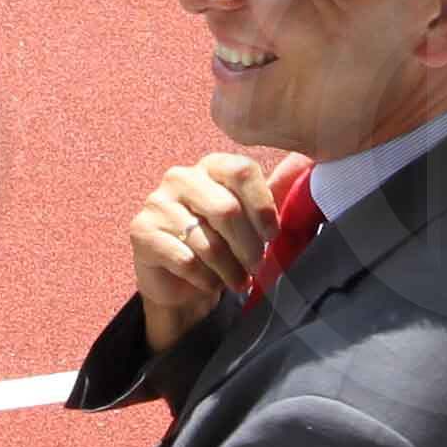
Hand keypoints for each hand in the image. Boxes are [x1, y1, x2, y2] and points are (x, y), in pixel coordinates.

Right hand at [130, 151, 290, 349]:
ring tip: (238, 281)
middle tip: (256, 267)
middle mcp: (181, 177)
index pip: (242, 171)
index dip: (262, 207)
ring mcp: (157, 203)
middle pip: (226, 209)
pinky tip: (210, 284)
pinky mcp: (141, 232)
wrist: (181, 282)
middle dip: (248, 247)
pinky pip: (185, 260)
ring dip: (230, 270)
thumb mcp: (251, 218)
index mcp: (211, 166)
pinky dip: (205, 279)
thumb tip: (305, 163)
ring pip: (206, 242)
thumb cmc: (222, 243)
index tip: (272, 236)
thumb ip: (274, 192)